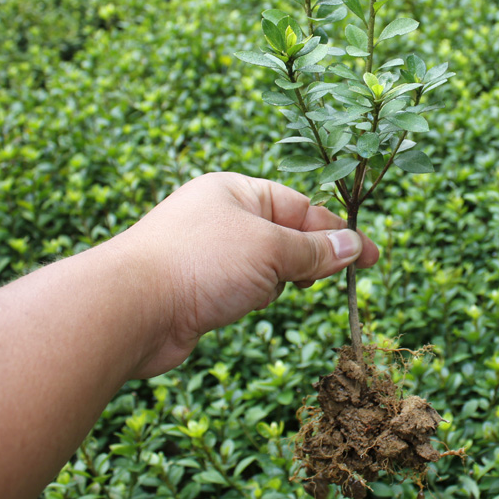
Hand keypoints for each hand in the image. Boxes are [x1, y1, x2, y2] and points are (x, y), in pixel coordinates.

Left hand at [117, 172, 378, 376]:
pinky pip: (243, 285)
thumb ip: (314, 250)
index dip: (337, 232)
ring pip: (265, 263)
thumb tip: (354, 247)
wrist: (129, 309)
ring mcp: (207, 251)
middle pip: (284, 234)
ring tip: (267, 290)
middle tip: (324, 279)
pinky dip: (254, 295)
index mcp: (237, 190)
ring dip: (277, 279)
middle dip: (307, 257)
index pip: (300, 206)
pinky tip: (245, 305)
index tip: (369, 257)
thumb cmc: (201, 263)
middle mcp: (221, 215)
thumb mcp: (271, 249)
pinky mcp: (197, 285)